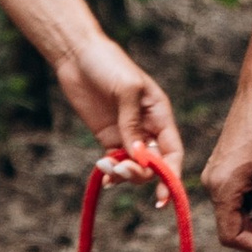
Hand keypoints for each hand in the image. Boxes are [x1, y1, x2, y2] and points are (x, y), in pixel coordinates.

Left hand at [55, 30, 185, 177]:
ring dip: (124, 174)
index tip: (163, 196)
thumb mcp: (127, 89)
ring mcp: (126, 133)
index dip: (171, 175)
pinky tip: (104, 174)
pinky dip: (112, 172)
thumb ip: (133, 123)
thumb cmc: (109, 64)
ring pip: (134, 166)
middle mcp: (147, 127)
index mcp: (160, 114)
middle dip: (141, 174)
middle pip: (154, 164)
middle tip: (121, 171)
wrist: (78, 55)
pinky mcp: (107, 136)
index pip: (173, 151)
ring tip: (107, 168)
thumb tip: (139, 155)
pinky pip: (116, 161)